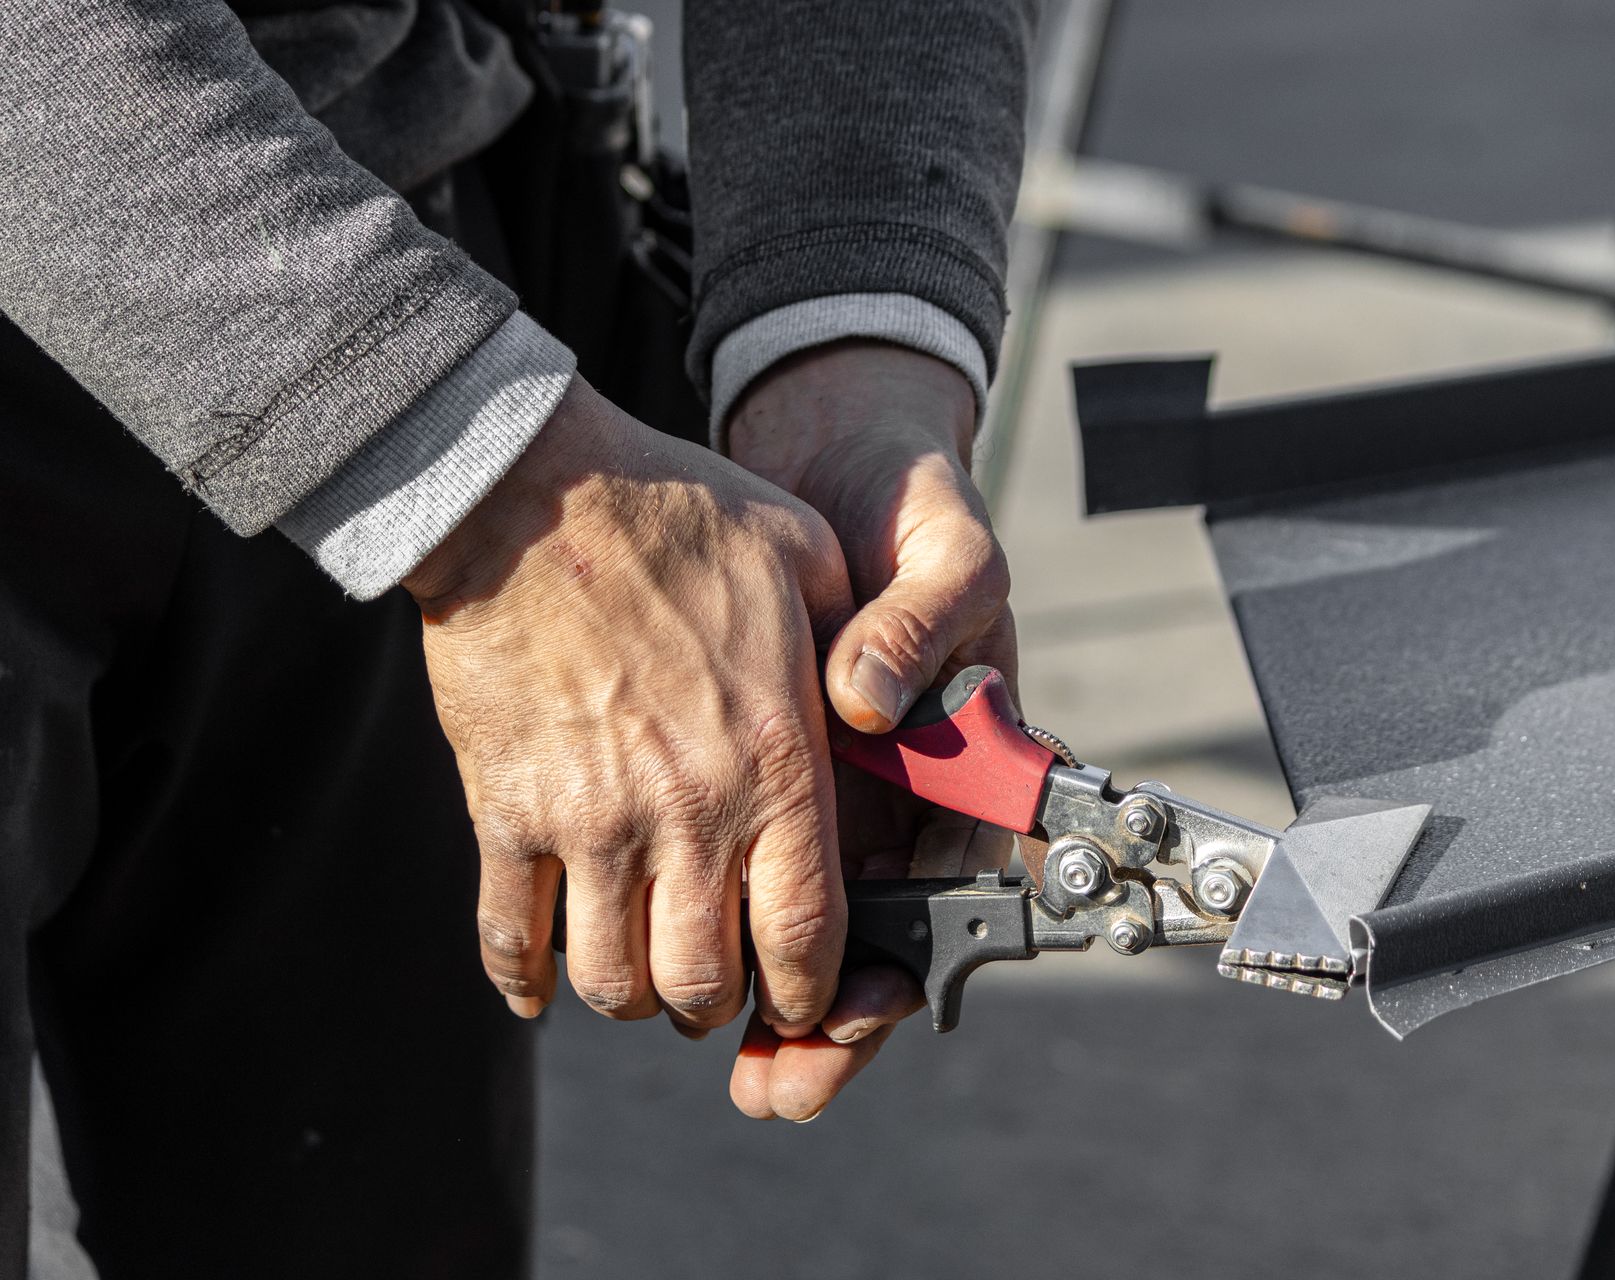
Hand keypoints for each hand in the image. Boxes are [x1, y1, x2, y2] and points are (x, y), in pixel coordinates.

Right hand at [404, 376, 856, 1042]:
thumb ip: (854, 649)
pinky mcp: (505, 811)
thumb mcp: (807, 560)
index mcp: (775, 763)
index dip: (811, 991)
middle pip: (704, 982)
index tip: (804, 991)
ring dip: (634, 995)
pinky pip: (507, 937)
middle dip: (722, 1003)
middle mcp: (685, 812)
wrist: (527, 490)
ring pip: (611, 981)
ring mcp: (587, 820)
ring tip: (644, 970)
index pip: (805, 935)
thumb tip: (882, 711)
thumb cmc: (677, 515)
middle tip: (721, 979)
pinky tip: (541, 984)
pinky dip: (523, 979)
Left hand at [723, 340, 1019, 1120]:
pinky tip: (624, 955)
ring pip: (782, 916)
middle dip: (815, 1021)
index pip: (944, 894)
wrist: (836, 449)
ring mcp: (815, 782)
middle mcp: (885, 791)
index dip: (895, 967)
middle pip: (859, 935)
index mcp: (953, 764)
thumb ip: (922, 621)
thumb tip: (864, 702)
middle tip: (772, 1080)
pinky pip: (715, 849)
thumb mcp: (945, 551)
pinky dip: (676, 909)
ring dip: (744, 990)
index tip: (845, 1010)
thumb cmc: (910, 506)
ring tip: (692, 1038)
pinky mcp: (744, 758)